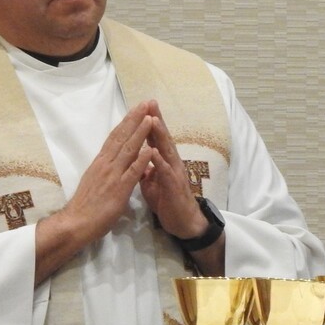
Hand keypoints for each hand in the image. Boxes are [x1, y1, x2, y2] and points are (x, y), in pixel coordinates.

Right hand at [34, 101, 157, 283]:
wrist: (75, 224)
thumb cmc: (86, 205)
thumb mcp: (96, 179)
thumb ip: (106, 167)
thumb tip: (112, 157)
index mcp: (101, 162)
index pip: (115, 137)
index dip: (126, 122)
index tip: (137, 108)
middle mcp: (106, 164)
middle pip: (121, 137)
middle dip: (135, 119)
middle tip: (146, 103)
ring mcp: (112, 176)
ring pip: (128, 150)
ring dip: (140, 133)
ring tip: (150, 118)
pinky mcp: (118, 189)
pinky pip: (132, 173)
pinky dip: (141, 160)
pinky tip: (150, 149)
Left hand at [139, 102, 207, 242]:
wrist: (183, 223)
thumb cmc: (168, 201)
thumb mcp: (153, 183)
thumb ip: (147, 170)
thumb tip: (141, 161)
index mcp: (163, 161)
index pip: (155, 138)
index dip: (148, 122)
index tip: (141, 106)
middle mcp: (171, 162)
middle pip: (162, 138)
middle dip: (156, 120)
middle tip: (150, 102)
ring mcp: (174, 173)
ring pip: (166, 150)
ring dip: (159, 136)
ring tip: (152, 120)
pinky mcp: (174, 186)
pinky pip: (166, 172)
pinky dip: (159, 161)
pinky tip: (153, 152)